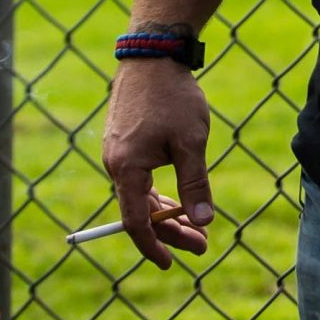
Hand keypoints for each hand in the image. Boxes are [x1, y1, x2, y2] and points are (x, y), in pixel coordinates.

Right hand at [101, 59, 217, 269]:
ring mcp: (117, 154)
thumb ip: (195, 184)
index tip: (170, 263)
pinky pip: (138, 180)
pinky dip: (157, 194)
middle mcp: (116, 165)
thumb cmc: (173, 97)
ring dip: (166, 214)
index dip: (153, 246)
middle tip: (202, 245)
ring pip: (139, 197)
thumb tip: (204, 221)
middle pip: (139, 212)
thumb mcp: (191, 142)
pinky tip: (176, 201)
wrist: (152, 56)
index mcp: (128, 169)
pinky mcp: (123, 144)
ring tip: (197, 228)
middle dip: (170, 232)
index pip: (135, 222)